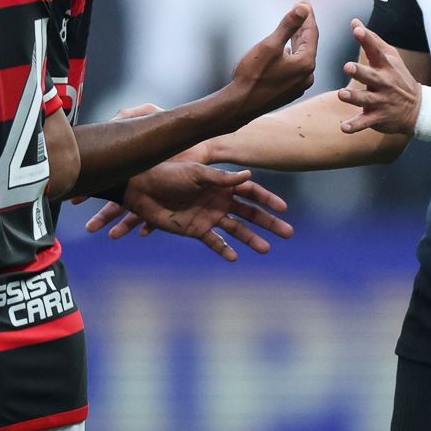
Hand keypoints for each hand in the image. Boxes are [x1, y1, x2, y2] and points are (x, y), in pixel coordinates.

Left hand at [110, 157, 293, 259]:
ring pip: (236, 230)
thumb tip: (248, 176)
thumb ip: (220, 178)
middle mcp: (219, 201)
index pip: (251, 193)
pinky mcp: (196, 230)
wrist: (142, 189)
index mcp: (221, 185)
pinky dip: (224, 250)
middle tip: (288, 233)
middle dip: (268, 223)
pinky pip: (214, 242)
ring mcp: (209, 217)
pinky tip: (235, 257)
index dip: (268, 200)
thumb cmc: (168, 174)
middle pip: (250, 214)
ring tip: (266, 250)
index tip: (283, 209)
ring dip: (251, 239)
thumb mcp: (195, 173)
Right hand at [228, 2, 319, 116]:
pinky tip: (288, 50)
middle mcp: (307, 75)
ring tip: (295, 26)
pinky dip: (293, 54)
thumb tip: (303, 7)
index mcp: (306, 63)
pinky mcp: (290, 91)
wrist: (240, 105)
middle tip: (301, 8)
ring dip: (298, 40)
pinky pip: (296, 67)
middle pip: (308, 44)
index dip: (307, 16)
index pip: (311, 33)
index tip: (304, 1)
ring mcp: (299, 85)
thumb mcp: (270, 45)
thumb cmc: (252, 75)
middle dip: (303, 26)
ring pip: (302, 56)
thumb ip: (288, 25)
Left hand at [338, 20, 424, 136]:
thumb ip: (372, 40)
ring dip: (354, 97)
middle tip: (348, 67)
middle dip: (360, 71)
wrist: (417, 108)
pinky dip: (355, 126)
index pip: (376, 50)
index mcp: (385, 66)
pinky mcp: (378, 118)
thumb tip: (354, 22)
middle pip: (371, 76)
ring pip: (365, 99)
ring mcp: (381, 101)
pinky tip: (344, 127)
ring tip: (342, 94)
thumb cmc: (398, 78)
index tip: (357, 30)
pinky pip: (365, 123)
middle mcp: (383, 83)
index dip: (367, 39)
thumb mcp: (390, 57)